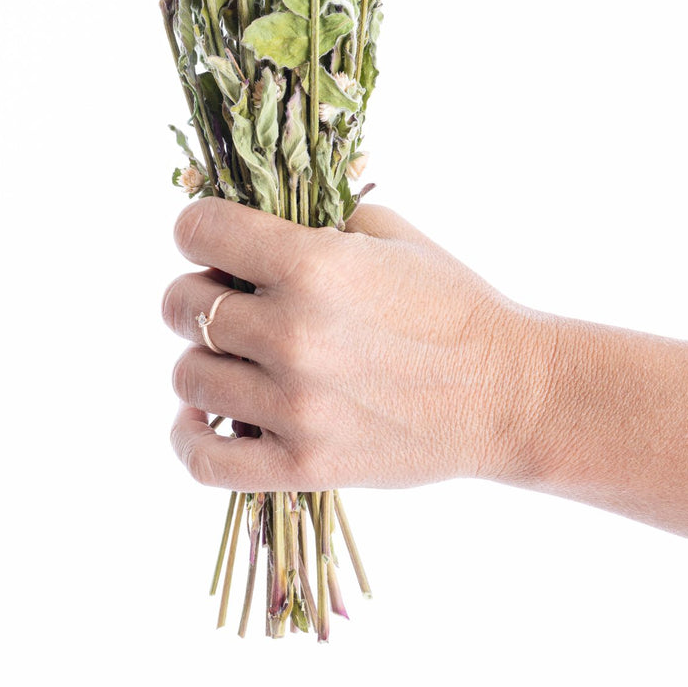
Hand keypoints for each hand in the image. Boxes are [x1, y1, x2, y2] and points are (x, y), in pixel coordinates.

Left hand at [161, 196, 552, 490]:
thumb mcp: (385, 232)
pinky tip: (204, 414)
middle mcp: (295, 332)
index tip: (214, 239)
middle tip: (232, 299)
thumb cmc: (448, 302)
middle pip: (182, 304)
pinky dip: (188, 435)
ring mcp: (295, 405)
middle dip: (199, 291)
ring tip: (238, 355)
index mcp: (315, 263)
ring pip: (187, 375)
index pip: (199, 230)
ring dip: (203, 357)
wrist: (506, 391)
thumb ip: (310, 220)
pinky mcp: (302, 466)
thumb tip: (243, 226)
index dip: (198, 228)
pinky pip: (202, 458)